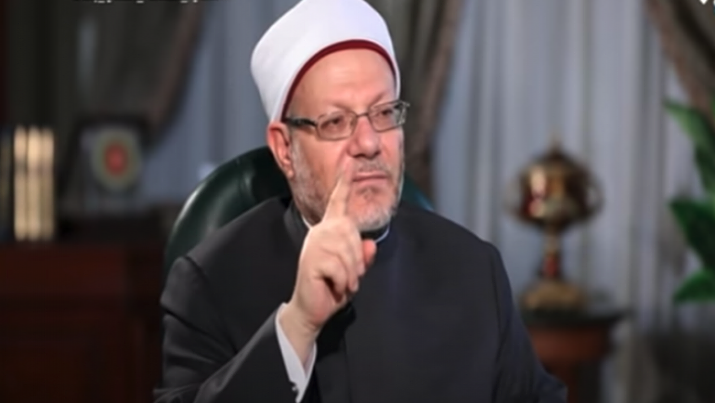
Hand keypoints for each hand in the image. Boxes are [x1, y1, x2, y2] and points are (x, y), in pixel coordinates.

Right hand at [280, 161, 376, 361]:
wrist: (312, 309)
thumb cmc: (332, 288)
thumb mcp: (354, 272)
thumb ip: (363, 257)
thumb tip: (370, 244)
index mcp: (330, 230)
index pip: (338, 203)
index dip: (344, 183)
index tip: (350, 164)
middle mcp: (320, 232)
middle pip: (352, 233)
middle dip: (357, 260)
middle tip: (351, 278)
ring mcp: (314, 245)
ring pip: (348, 252)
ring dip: (351, 274)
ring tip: (343, 284)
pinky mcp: (312, 260)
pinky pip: (340, 267)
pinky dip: (344, 282)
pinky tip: (336, 288)